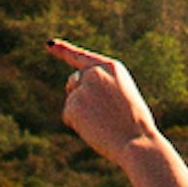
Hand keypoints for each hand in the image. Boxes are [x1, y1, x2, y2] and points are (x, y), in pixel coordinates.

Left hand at [49, 38, 163, 164]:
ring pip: (72, 100)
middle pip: (74, 81)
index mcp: (111, 67)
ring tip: (103, 123)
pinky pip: (68, 116)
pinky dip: (77, 125)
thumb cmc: (135, 124)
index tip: (50, 45)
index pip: (82, 56)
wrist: (137, 141)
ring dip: (81, 112)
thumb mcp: (123, 96)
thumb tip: (77, 96)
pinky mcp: (73, 105)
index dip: (63, 50)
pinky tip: (95, 129)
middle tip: (102, 114)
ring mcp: (82, 87)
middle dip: (79, 95)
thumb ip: (102, 88)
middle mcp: (94, 72)